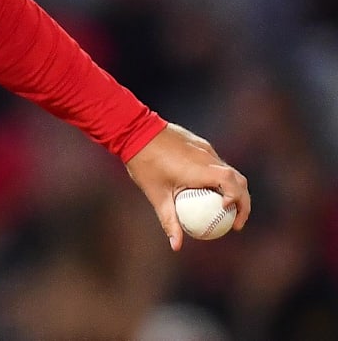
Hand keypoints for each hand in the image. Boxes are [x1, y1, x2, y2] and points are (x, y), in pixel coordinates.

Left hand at [124, 122, 249, 250]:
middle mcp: (207, 156)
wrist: (133, 129)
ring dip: (231, 188)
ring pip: (227, 169)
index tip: (231, 217)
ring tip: (222, 207)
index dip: (239, 200)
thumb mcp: (156, 195)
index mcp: (202, 169)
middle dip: (243, 200)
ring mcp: (204, 147)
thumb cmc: (144, 164)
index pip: (233, 183)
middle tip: (235, 220)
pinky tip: (204, 188)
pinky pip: (214, 161)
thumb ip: (169, 220)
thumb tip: (176, 246)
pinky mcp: (198, 142)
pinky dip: (217, 176)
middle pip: (237, 178)